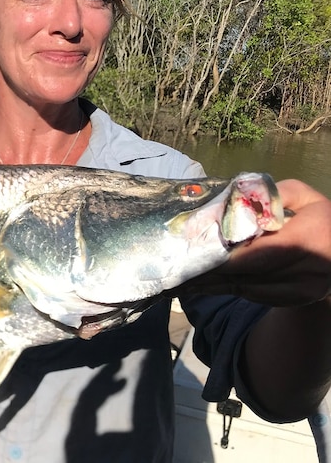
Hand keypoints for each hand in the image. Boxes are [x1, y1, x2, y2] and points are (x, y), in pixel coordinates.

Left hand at [180, 179, 330, 306]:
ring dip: (213, 285)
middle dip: (210, 273)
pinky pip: (254, 295)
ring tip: (180, 282)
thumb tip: (238, 194)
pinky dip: (227, 289)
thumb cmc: (320, 218)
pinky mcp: (295, 299)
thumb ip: (273, 193)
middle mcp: (306, 267)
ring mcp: (301, 288)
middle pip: (247, 273)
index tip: (192, 254)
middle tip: (176, 273)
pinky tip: (204, 286)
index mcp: (307, 237)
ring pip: (247, 288)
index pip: (257, 252)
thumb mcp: (303, 196)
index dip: (223, 256)